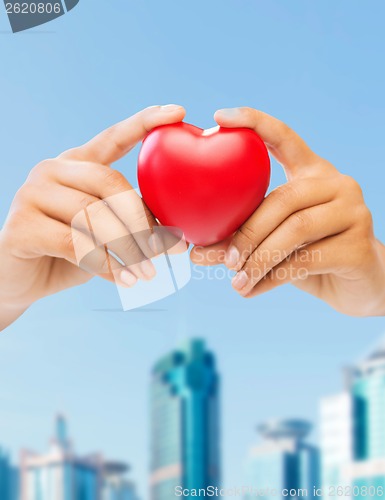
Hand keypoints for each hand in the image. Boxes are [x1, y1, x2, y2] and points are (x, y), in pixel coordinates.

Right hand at [0, 105, 185, 329]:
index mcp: (76, 164)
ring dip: (128, 248)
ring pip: (93, 215)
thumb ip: (129, 222)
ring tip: (148, 272)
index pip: (112, 138)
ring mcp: (31, 194)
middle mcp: (52, 170)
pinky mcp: (21, 226)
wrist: (23, 280)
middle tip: (165, 249)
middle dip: (141, 220)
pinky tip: (125, 280)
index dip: (144, 123)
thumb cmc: (71, 252)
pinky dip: (105, 265)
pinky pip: (74, 244)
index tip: (178, 112)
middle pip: (109, 182)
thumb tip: (176, 237)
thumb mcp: (104, 232)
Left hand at [191, 107, 384, 316]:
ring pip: (294, 231)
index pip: (285, 137)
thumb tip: (195, 251)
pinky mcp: (359, 246)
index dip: (254, 122)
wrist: (362, 285)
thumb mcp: (275, 243)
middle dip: (247, 232)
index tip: (219, 116)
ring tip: (236, 281)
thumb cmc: (311, 256)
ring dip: (258, 259)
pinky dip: (272, 278)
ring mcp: (353, 212)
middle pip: (283, 198)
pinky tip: (252, 290)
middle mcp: (337, 184)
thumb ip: (243, 240)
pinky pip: (306, 261)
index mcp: (313, 173)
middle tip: (224, 259)